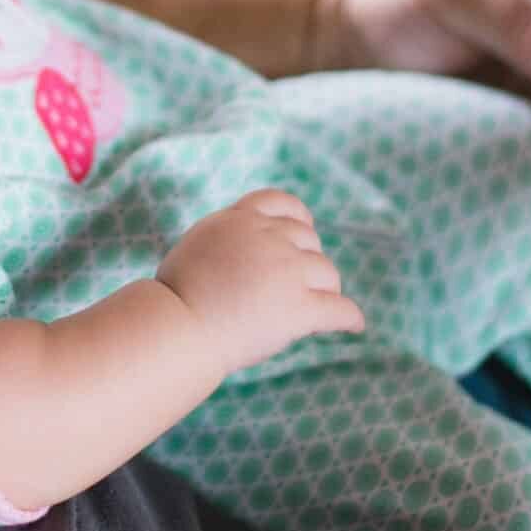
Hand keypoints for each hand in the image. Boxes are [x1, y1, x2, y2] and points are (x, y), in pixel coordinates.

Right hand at [155, 189, 364, 375]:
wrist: (178, 326)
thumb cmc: (176, 296)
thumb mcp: (199, 244)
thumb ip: (229, 237)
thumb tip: (248, 246)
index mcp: (240, 219)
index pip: (283, 203)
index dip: (298, 219)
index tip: (304, 232)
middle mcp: (268, 237)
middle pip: (309, 241)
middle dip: (308, 262)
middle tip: (300, 287)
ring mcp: (287, 271)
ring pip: (327, 274)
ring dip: (325, 290)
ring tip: (318, 308)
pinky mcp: (299, 307)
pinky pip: (340, 310)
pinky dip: (349, 318)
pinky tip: (354, 326)